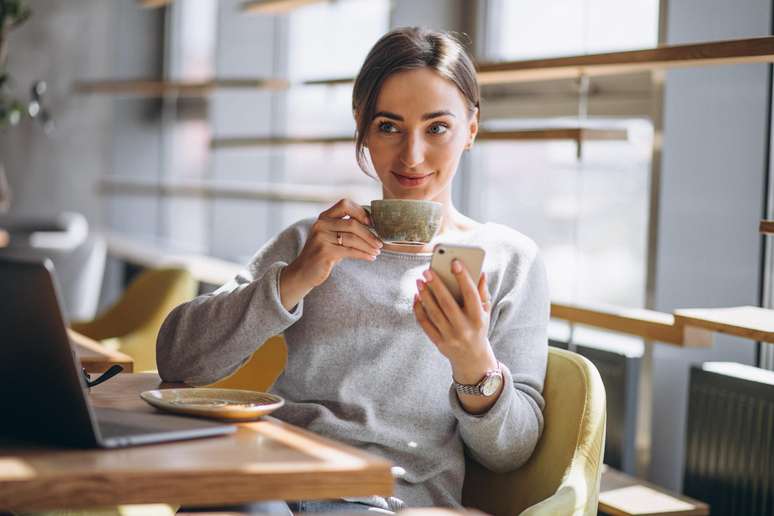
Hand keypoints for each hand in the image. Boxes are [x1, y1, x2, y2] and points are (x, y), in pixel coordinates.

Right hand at [280, 199, 382, 309]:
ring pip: (353, 238)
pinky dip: (363, 254)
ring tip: (377, 251)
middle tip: (380, 243)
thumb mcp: (330, 236)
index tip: (372, 223)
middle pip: (352, 224)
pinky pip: (350, 251)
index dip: (361, 212)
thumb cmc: (323, 253)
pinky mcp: (324, 252)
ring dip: (368, 246)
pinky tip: (370, 257)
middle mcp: (321, 225)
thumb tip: (372, 224)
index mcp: (323, 217)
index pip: (345, 204)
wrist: (303, 272)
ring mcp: (321, 238)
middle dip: (370, 234)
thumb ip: (345, 228)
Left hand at [413, 260, 495, 382]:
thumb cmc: (478, 327)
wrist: (472, 358)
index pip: (471, 295)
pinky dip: (419, 310)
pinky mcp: (439, 342)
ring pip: (434, 313)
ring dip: (425, 295)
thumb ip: (483, 292)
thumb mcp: (485, 312)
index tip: (455, 262)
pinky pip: (425, 324)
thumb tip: (481, 273)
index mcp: (478, 318)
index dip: (463, 278)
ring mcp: (450, 336)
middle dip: (436, 285)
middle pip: (447, 303)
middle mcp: (464, 328)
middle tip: (427, 271)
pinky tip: (416, 297)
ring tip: (419, 281)